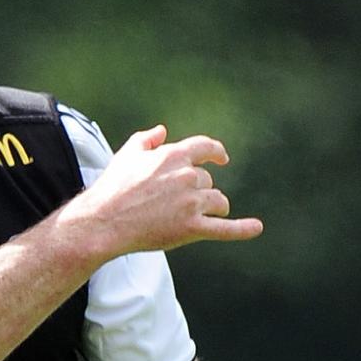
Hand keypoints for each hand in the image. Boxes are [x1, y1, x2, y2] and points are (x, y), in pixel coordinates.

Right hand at [66, 124, 263, 259]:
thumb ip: (146, 139)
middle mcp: (187, 176)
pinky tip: (255, 228)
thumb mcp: (126, 155)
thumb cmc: (113, 189)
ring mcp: (192, 203)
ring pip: (217, 201)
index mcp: (173, 155)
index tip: (222, 157)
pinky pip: (225, 229)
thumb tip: (162, 131)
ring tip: (197, 215)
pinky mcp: (192, 228)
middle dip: (198, 189)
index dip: (216, 151)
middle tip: (176, 201)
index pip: (205, 148)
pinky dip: (243, 229)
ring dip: (212, 206)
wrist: (104, 221)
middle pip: (207, 180)